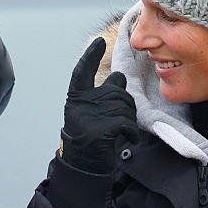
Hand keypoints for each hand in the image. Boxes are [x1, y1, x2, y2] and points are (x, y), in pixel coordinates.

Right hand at [60, 37, 137, 173]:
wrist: (84, 165)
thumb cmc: (91, 137)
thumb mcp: (92, 113)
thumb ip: (103, 94)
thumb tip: (119, 77)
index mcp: (76, 99)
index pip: (82, 72)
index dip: (90, 56)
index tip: (99, 41)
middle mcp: (79, 105)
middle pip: (116, 90)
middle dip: (126, 103)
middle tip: (123, 121)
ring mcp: (88, 118)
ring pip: (124, 106)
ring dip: (130, 119)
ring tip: (123, 131)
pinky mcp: (99, 132)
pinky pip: (126, 122)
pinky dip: (132, 131)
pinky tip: (129, 138)